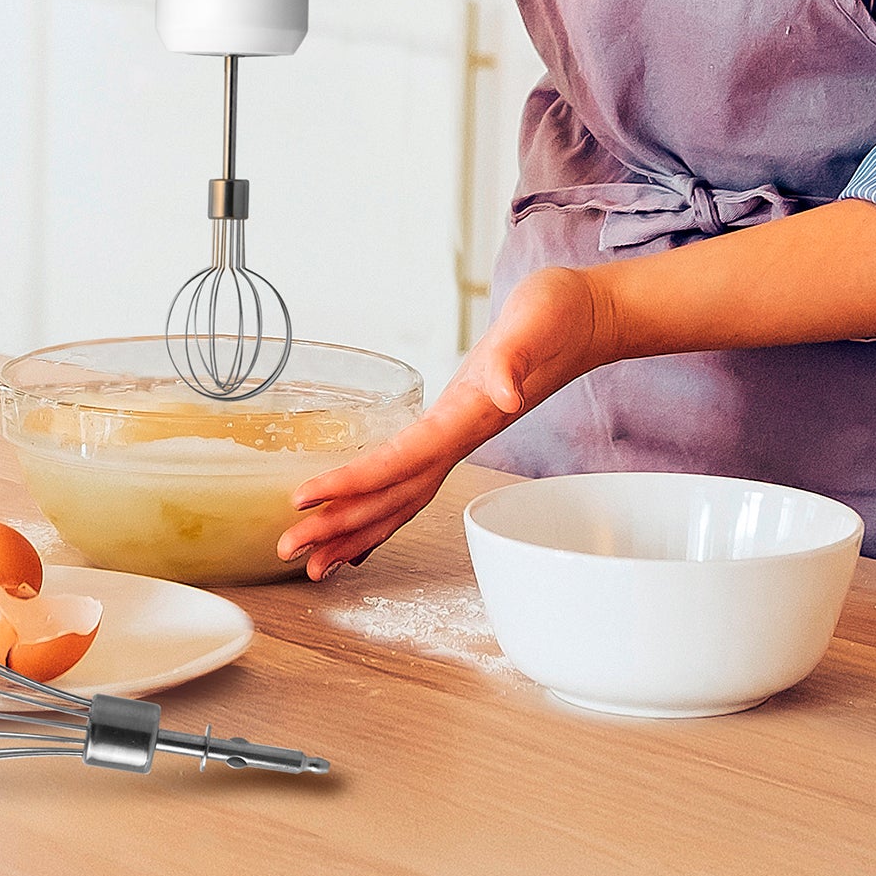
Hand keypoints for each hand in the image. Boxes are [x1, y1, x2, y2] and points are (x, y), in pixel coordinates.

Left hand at [278, 265, 614, 579]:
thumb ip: (517, 359)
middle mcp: (461, 436)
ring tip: (314, 560)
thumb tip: (504, 392)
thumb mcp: (538, 322)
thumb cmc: (559, 315)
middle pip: (394, 496)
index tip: (306, 500)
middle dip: (341, 524)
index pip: (400, 460)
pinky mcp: (461, 427)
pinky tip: (364, 528)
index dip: (353, 484)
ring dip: (357, 530)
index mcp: (468, 415)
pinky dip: (385, 511)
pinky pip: (415, 482)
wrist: (588, 320)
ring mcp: (461, 437)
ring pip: (402, 498)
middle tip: (288, 548)